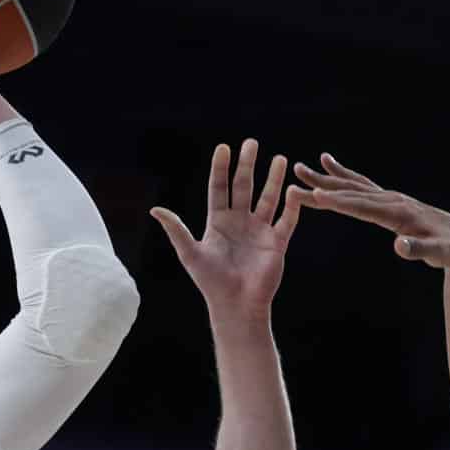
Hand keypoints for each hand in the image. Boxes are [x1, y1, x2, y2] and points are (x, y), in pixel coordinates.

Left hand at [150, 140, 297, 318]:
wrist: (236, 305)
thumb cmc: (210, 282)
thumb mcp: (190, 253)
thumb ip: (176, 229)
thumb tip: (155, 209)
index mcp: (218, 222)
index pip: (219, 188)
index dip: (221, 168)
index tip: (224, 148)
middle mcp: (240, 222)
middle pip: (244, 187)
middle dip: (248, 165)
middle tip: (251, 143)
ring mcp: (259, 231)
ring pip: (268, 198)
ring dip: (273, 179)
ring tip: (279, 158)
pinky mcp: (277, 243)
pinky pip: (287, 220)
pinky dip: (292, 206)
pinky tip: (294, 189)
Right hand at [290, 155, 449, 271]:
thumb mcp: (439, 255)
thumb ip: (419, 250)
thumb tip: (400, 246)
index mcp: (399, 214)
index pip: (363, 208)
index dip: (338, 202)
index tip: (314, 196)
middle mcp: (392, 201)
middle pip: (351, 192)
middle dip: (322, 186)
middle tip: (294, 176)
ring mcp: (391, 198)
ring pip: (352, 186)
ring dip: (326, 178)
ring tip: (301, 167)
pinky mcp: (390, 201)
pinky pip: (361, 186)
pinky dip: (343, 175)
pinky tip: (328, 165)